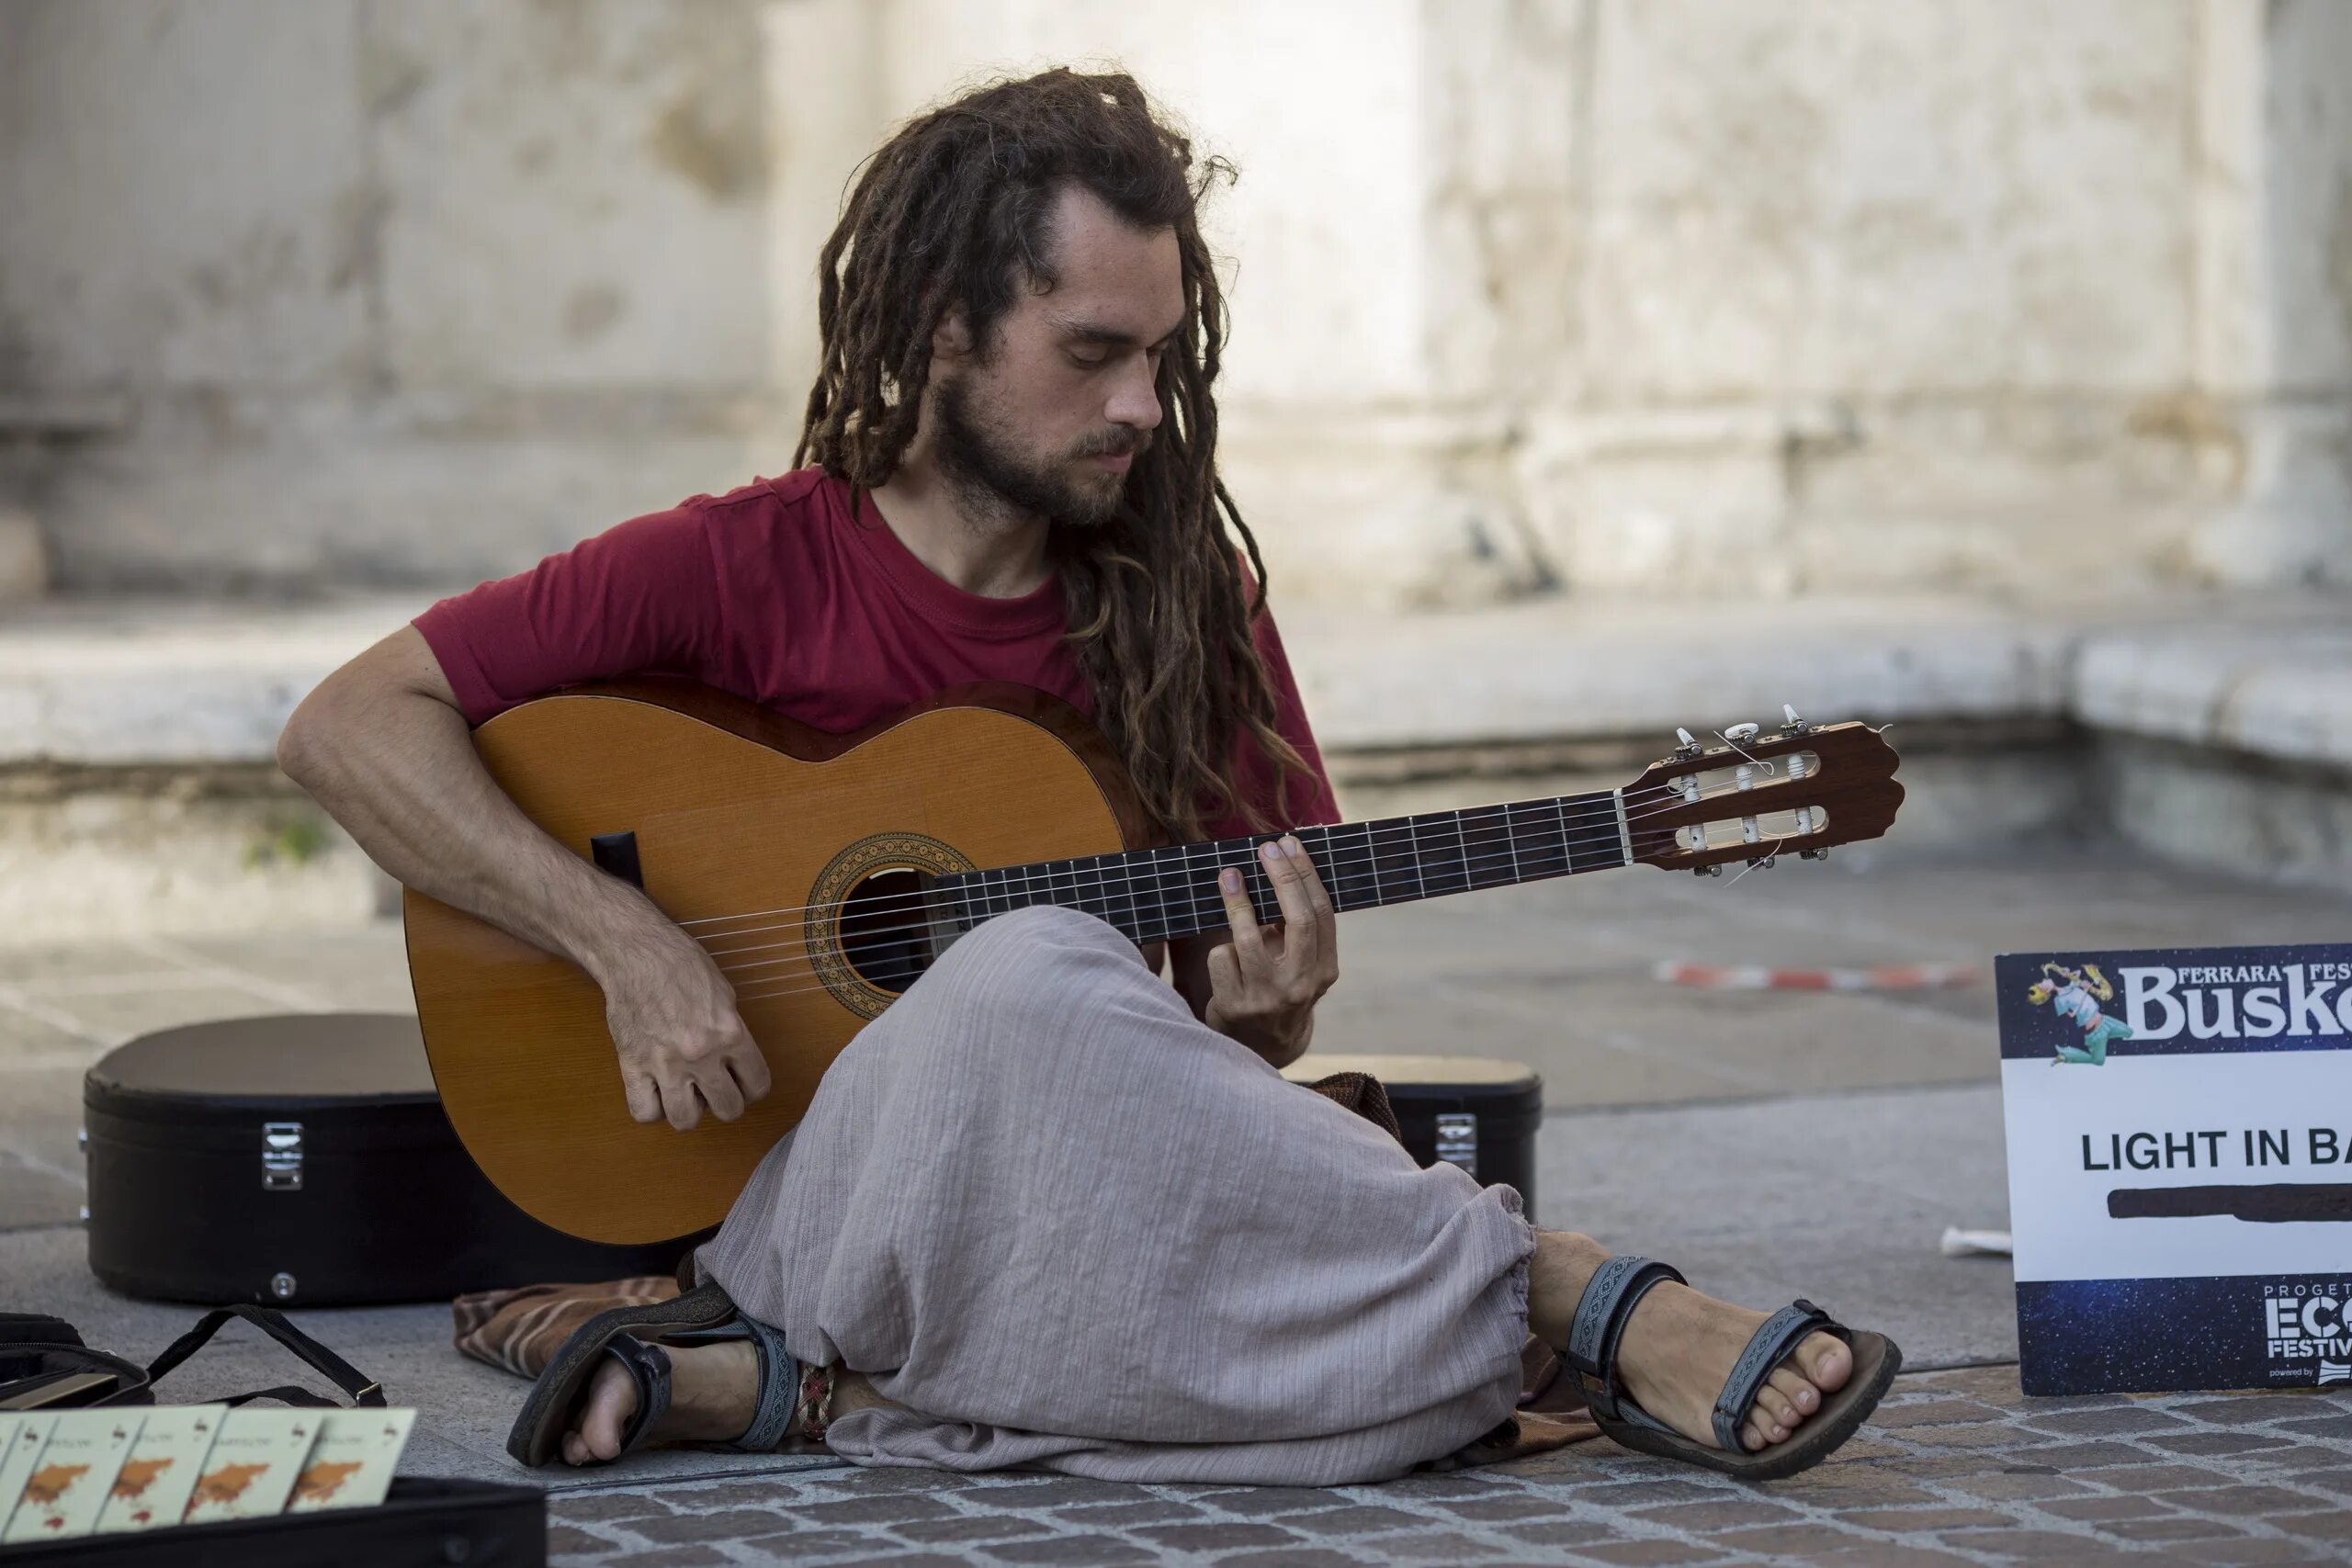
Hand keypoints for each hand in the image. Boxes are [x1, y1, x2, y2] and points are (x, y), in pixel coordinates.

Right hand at [594, 931, 773, 1129]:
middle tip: (716, 1089)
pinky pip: (644, 1111)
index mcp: (730, 1033)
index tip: (743, 1084)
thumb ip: (732, 1032)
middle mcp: (701, 1055)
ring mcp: (665, 1064)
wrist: (637, 954)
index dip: (753, 1088)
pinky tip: (656, 1092)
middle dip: (726, 1103)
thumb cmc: (682, 965)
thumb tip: (734, 1060)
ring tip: (685, 1093)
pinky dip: (652, 1108)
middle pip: (728, 1109)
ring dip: (690, 1111)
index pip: (758, 1084)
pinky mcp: (632, 1066)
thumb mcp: (724, 995)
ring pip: (686, 1120)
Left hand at [1203, 833, 1338, 1064]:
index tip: (1289, 845)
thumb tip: (1282, 864)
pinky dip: (1221, 952)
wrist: (1262, 1048)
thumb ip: (1295, 927)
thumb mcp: (1299, 964)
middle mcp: (1301, 985)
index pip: (1320, 914)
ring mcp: (1267, 998)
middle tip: (1265, 849)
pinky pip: (1221, 958)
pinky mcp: (1235, 1007)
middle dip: (1281, 878)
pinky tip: (1226, 962)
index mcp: (1324, 970)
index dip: (1305, 874)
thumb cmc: (1280, 989)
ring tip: (1228, 877)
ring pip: (1248, 937)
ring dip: (1237, 901)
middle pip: (1296, 920)